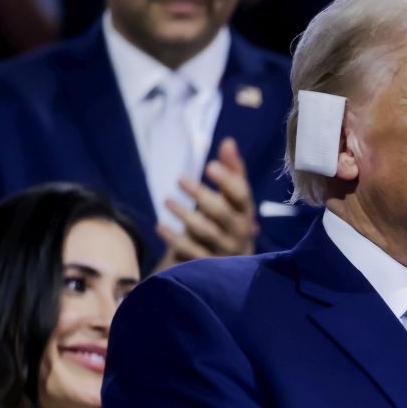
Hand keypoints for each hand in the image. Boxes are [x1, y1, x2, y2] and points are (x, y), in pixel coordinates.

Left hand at [154, 138, 258, 270]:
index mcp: (247, 212)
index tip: (209, 165)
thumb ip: (232, 171)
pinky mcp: (209, 266)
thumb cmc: (229, 220)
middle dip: (200, 195)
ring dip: (184, 215)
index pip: (241, 195)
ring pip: (205, 231)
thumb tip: (228, 141)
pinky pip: (190, 251)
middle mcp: (240, 232)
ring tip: (166, 201)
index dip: (227, 180)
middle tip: (179, 179)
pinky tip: (160, 226)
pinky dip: (174, 238)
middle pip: (221, 212)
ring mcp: (225, 250)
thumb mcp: (233, 198)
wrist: (228, 264)